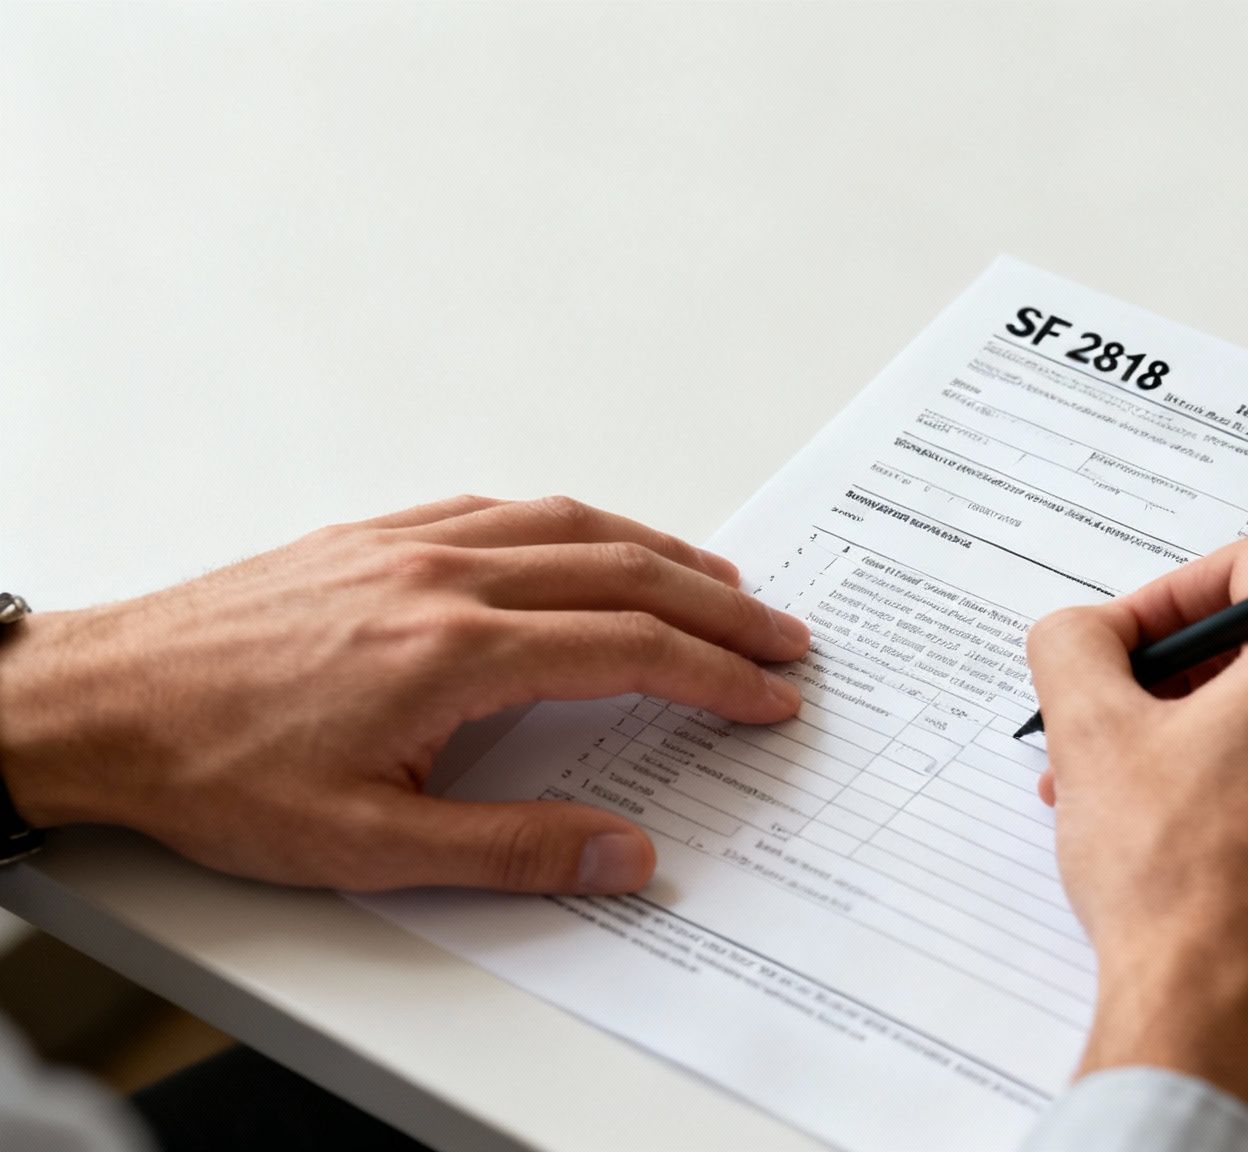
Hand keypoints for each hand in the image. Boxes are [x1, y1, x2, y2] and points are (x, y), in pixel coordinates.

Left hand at [0, 495, 808, 893]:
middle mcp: (445, 578)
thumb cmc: (217, 771)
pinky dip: (577, 523)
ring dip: (662, 551)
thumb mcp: (366, 848)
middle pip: (623, 574)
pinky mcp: (375, 533)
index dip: (716, 676)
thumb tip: (625, 855)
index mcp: (455, 652)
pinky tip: (592, 542)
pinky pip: (504, 509)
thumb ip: (511, 851)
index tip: (769, 696)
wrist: (102, 702)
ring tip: (720, 581)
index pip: (628, 650)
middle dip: (719, 608)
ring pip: (572, 525)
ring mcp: (410, 544)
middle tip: (781, 636)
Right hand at [1026, 536, 1247, 1149]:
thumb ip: (1074, 643)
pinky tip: (1173, 828)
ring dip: (1196, 735)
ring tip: (1117, 786)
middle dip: (1171, 679)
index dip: (1162, 598)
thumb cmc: (1178, 880)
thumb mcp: (1089, 731)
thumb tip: (1082, 631)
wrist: (1224, 1015)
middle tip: (1106, 718)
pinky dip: (1243, 783)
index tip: (1117, 644)